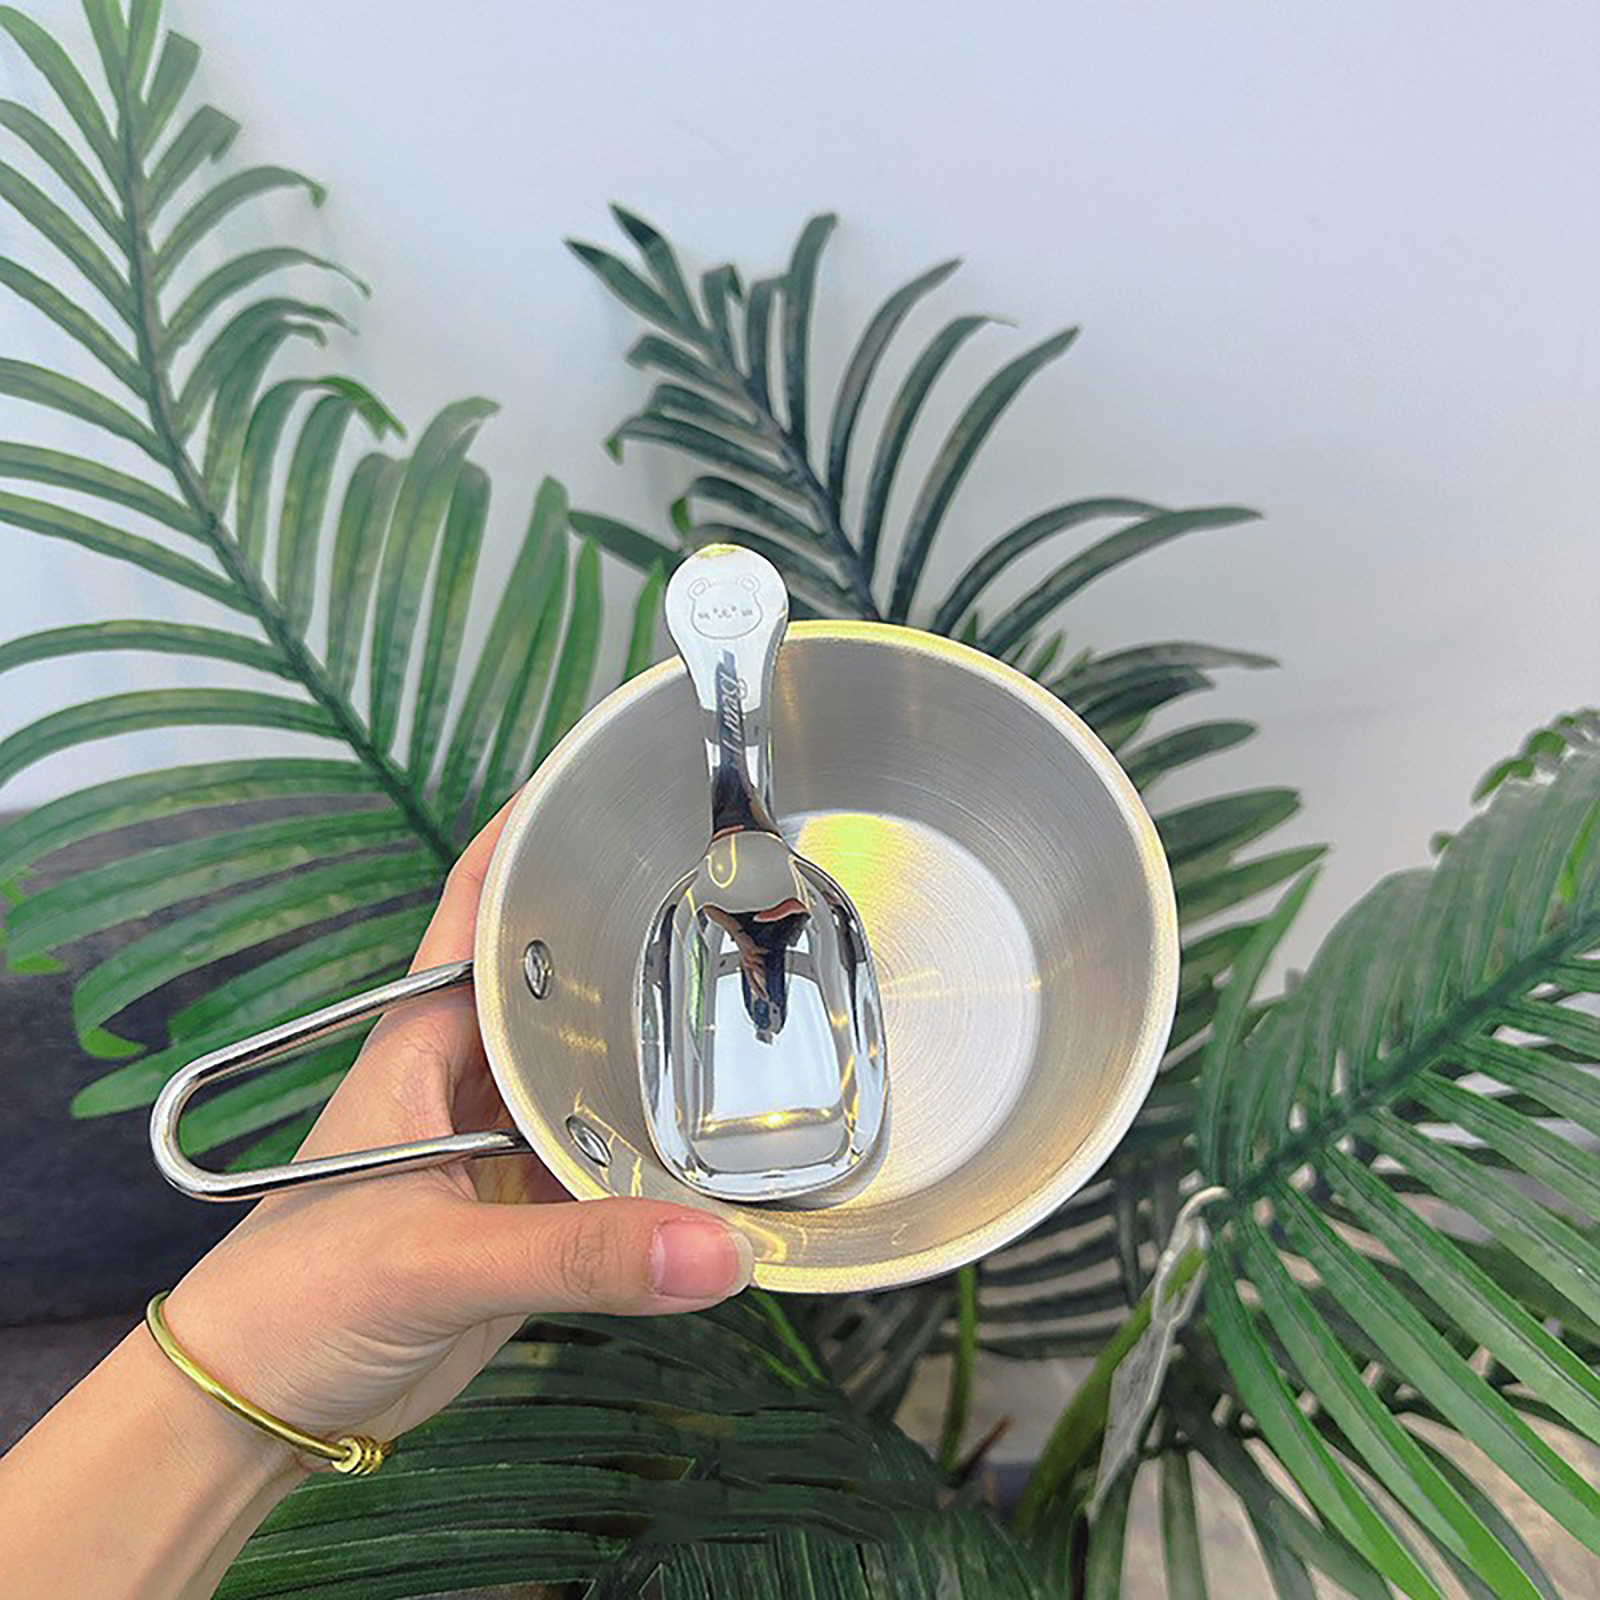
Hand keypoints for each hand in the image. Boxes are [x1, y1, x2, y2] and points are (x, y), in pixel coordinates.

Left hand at [160, 797, 753, 1468]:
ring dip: (656, 1045)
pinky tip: (719, 1142)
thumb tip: (718, 1247)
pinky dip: (659, 1151)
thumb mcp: (433, 1261)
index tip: (611, 778)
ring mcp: (501, 1140)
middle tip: (727, 890)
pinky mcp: (528, 1210)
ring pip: (592, 1066)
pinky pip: (609, 1159)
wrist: (266, 1405)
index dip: (534, 832)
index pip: (481, 902)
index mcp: (423, 1039)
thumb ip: (577, 1256)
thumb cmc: (297, 1300)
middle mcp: (468, 1074)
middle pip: (560, 977)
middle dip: (630, 930)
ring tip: (750, 1001)